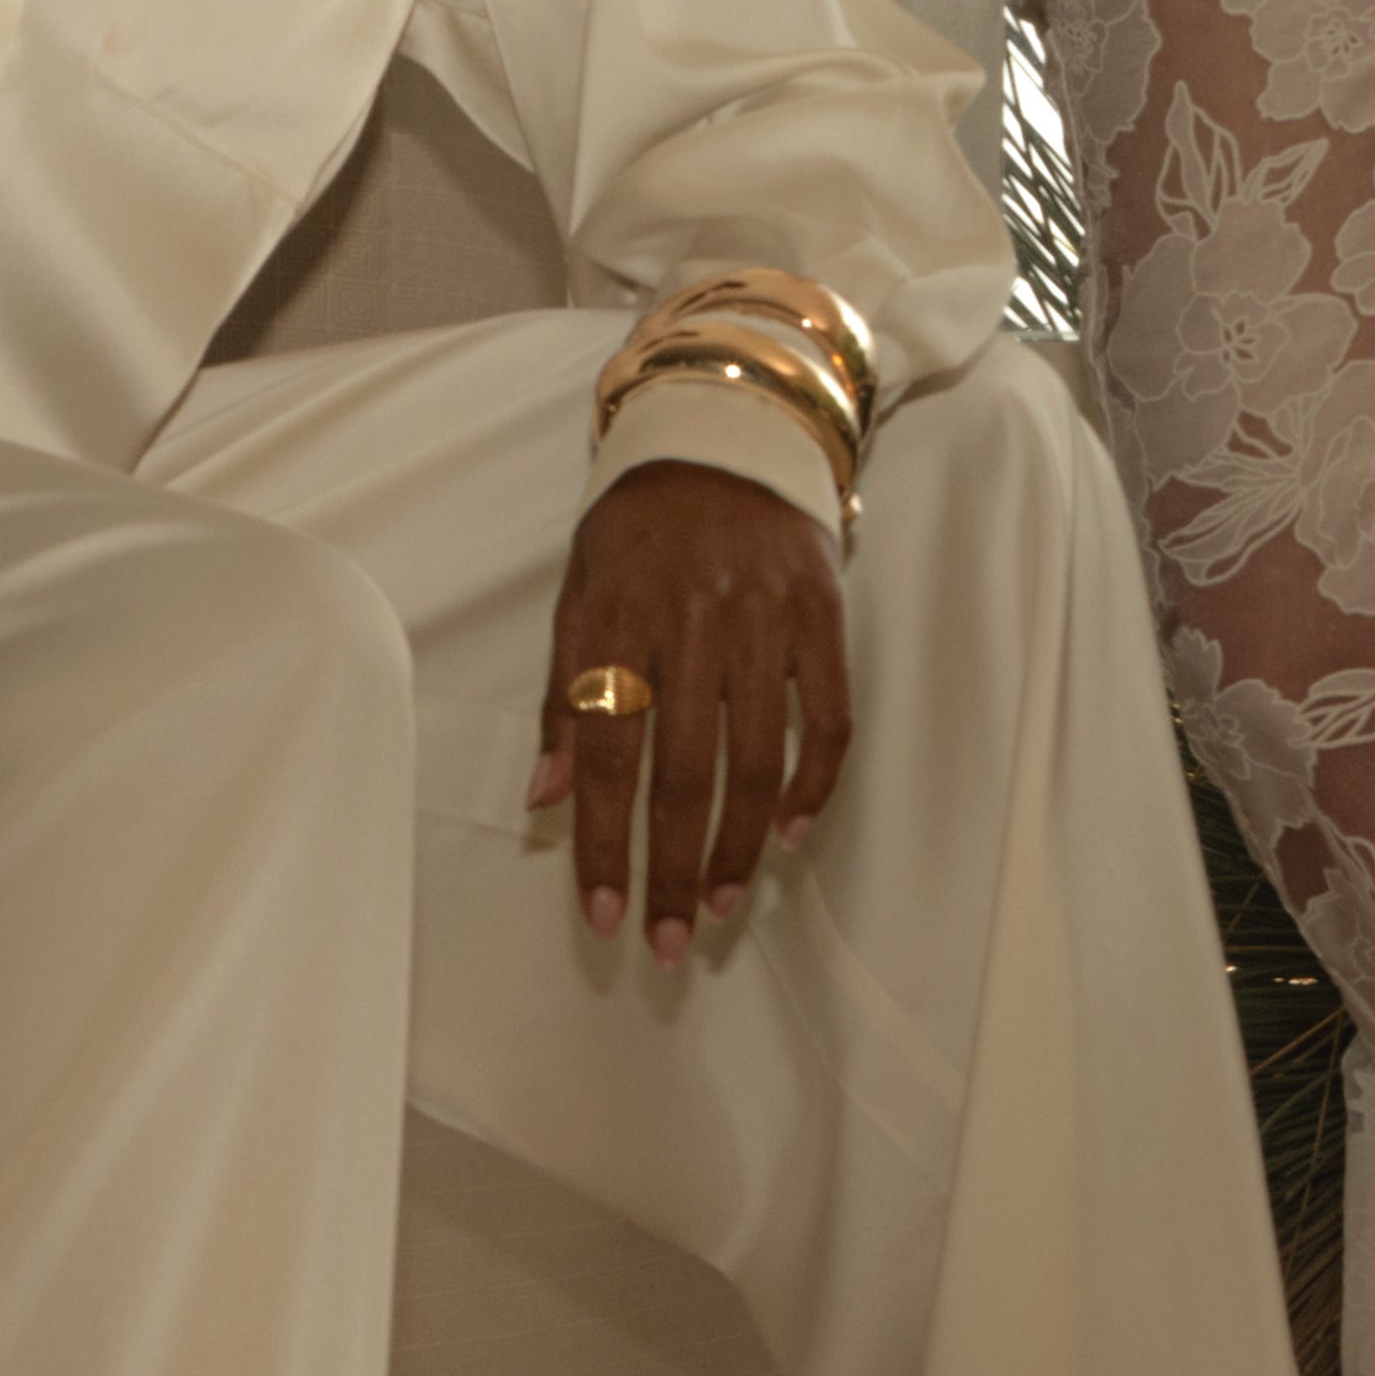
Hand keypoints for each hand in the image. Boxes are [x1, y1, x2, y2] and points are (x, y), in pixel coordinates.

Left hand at [531, 458, 853, 959]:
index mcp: (618, 618)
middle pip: (683, 771)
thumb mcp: (579, 594)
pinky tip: (789, 836)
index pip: (609, 751)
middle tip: (667, 940)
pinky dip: (813, 786)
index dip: (605, 841)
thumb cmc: (639, 531)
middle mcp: (692, 621)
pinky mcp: (822, 616)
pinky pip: (828, 719)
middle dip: (671, 868)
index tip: (603, 914)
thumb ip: (563, 696)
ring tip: (720, 906)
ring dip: (738, 847)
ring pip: (756, 758)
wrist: (729, 434)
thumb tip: (546, 798)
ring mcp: (764, 619)